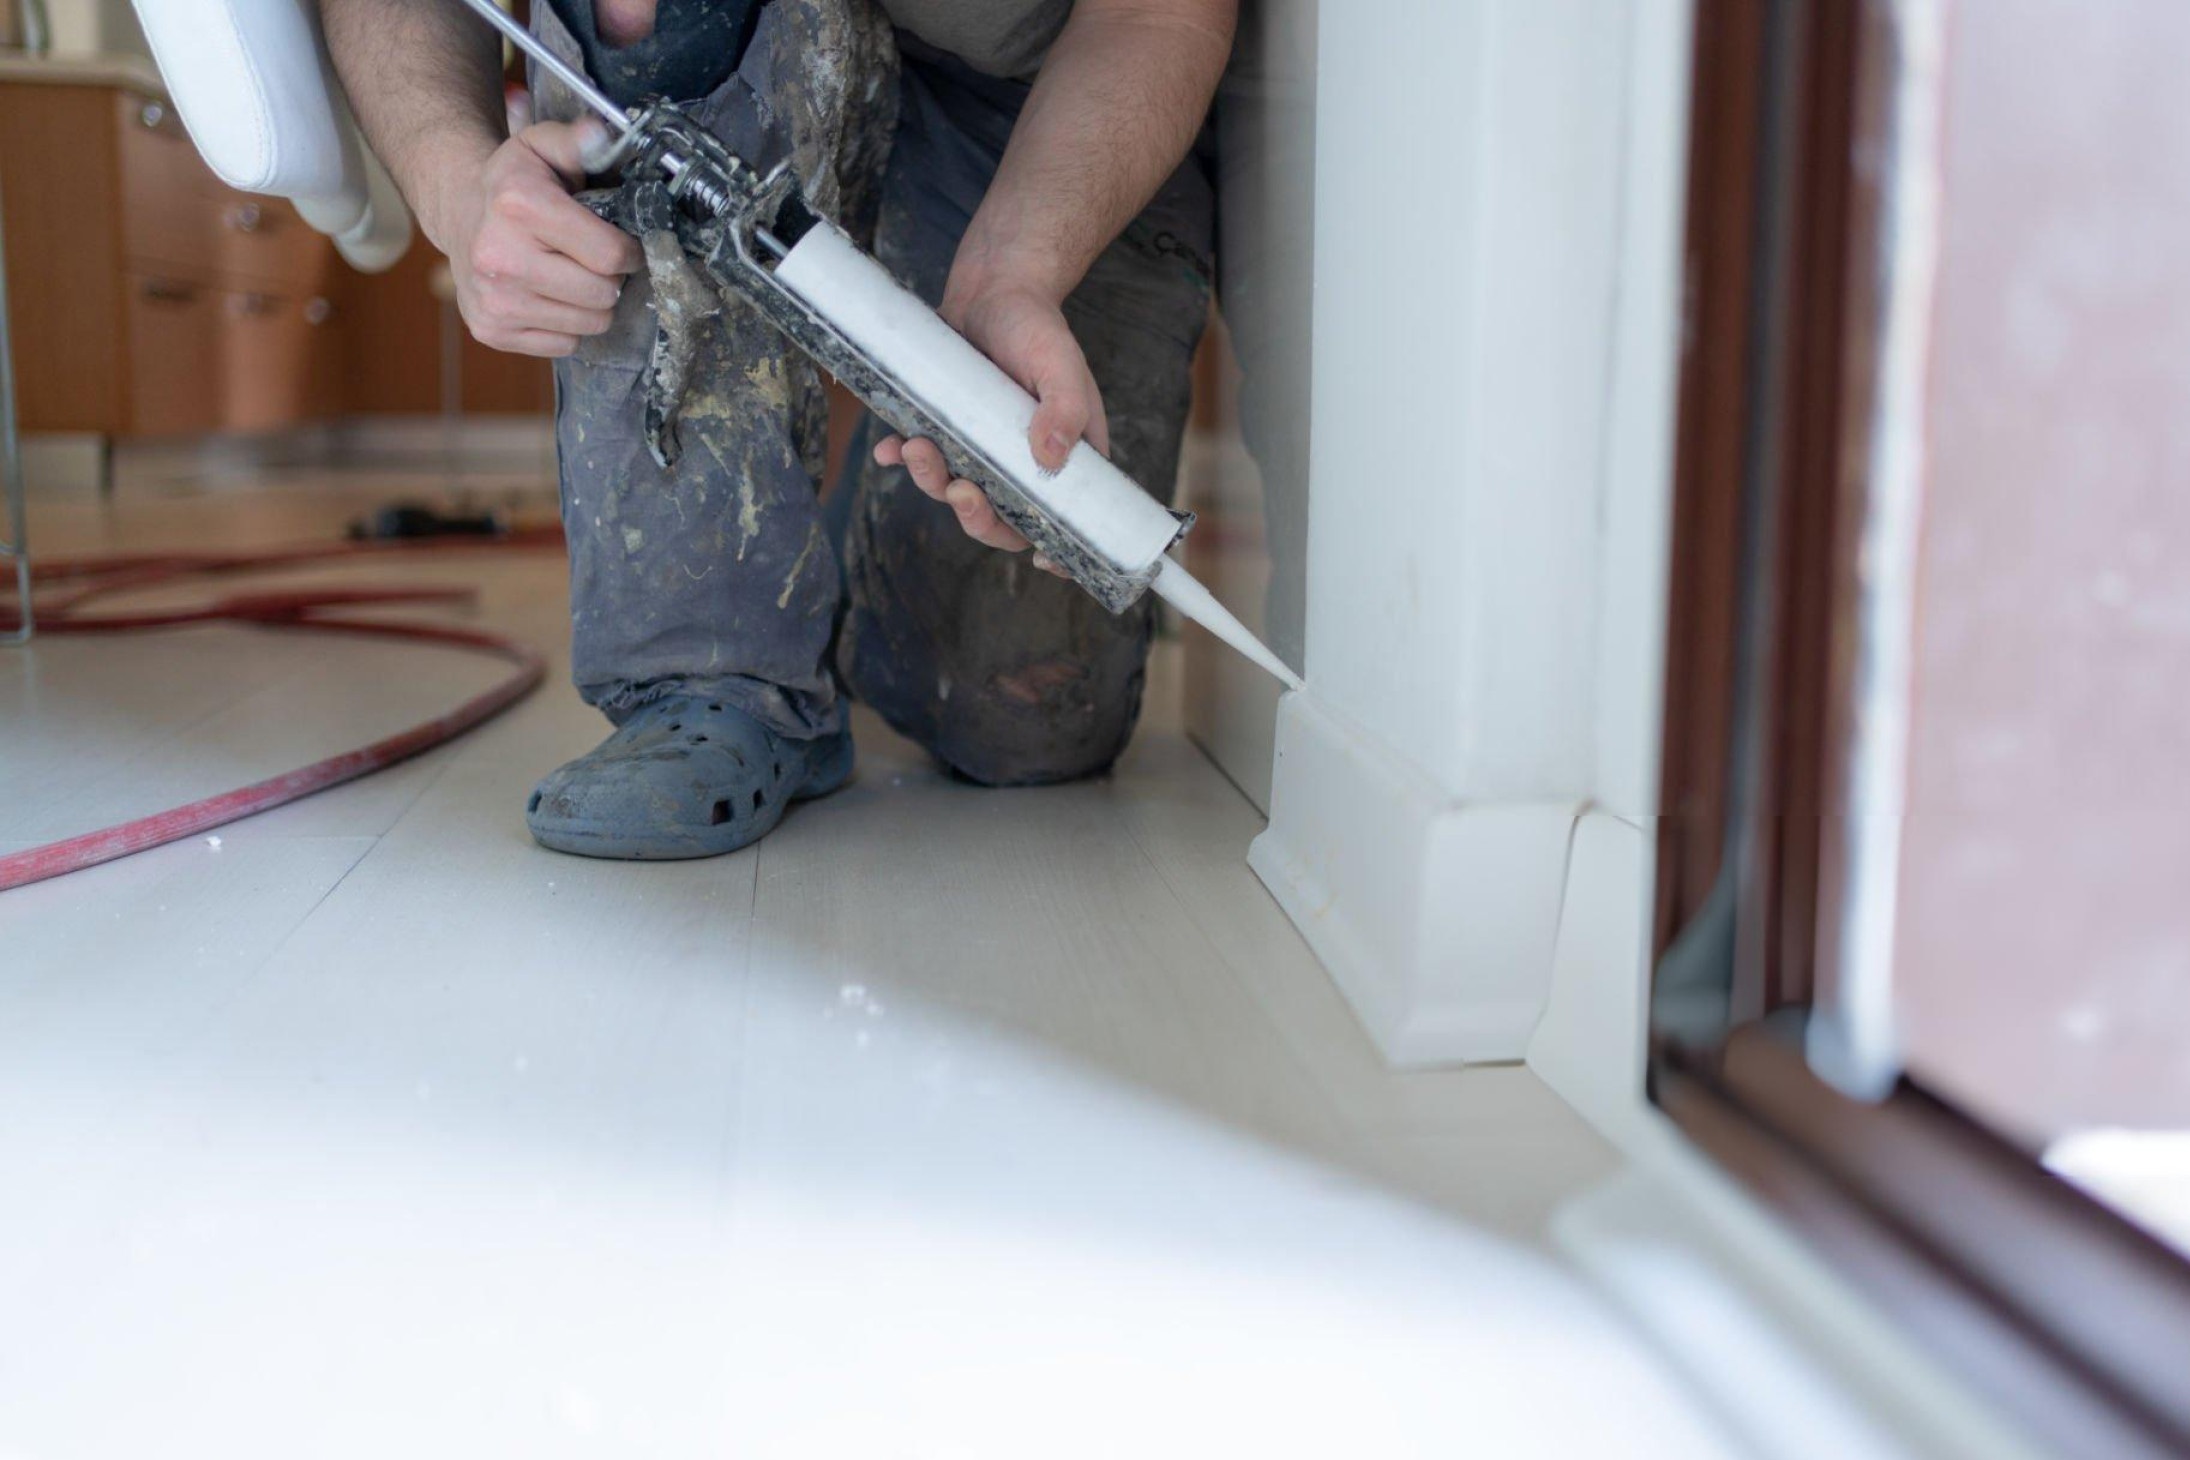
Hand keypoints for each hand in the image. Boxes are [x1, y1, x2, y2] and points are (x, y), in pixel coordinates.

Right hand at [427, 119, 642, 357]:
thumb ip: (577, 141)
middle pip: (603, 295)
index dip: (628, 250)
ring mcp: (493, 301)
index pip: (609, 254)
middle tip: (595, 260)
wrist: (460, 214)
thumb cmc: (513, 183)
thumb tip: (602, 135)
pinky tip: (549, 295)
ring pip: (590, 324)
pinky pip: (565, 344)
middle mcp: (500, 258)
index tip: (621, 242)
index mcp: (519, 207)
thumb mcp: (542, 148)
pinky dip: (568, 324)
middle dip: (610, 278)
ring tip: (572, 275)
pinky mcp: (492, 331)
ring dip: (592, 303)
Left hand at [874, 281, 1107, 572]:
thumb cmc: (1036, 326)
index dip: (1057, 548)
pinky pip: (922, 460)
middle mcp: (1021, 462)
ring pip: (957, 491)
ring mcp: (982, 450)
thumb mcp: (1060, 362)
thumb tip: (1049, 455)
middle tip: (959, 491)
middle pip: (1003, 519)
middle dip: (977, 518)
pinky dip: (903, 459)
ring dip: (933, 482)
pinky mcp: (947, 429)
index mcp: (1064, 457)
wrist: (992, 289)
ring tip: (918, 448)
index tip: (1043, 559)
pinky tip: (890, 450)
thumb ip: (1064, 408)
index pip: (1065, 519)